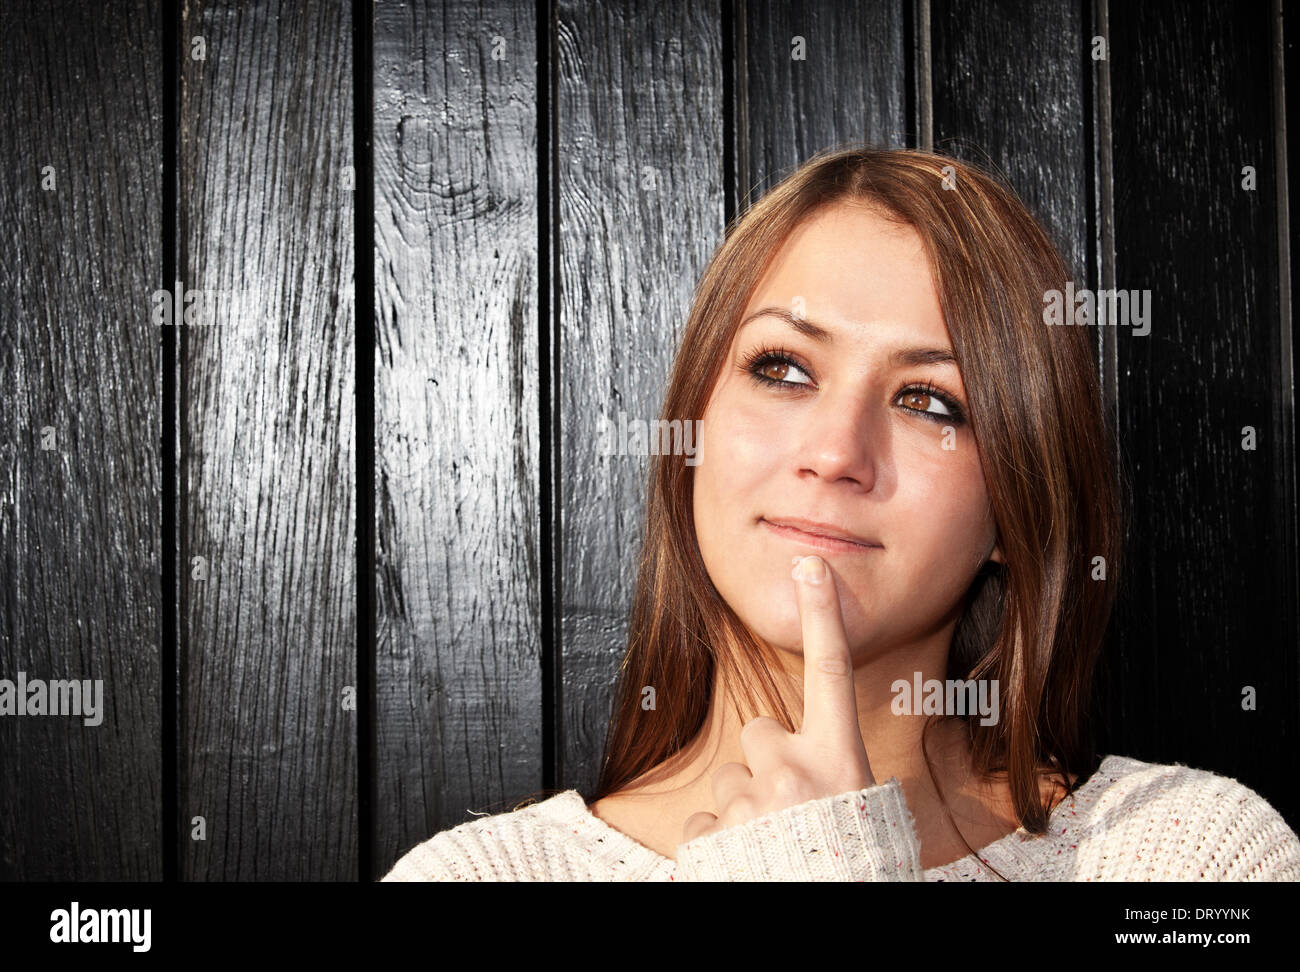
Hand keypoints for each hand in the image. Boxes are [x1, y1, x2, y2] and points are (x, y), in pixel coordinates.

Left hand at [681, 554, 875, 843]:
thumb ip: (832, 776)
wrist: (828, 909)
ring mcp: (750, 800)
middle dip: (765, 764)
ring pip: (730, 782)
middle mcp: (793, 770)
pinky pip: (705, 820)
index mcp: (840, 761)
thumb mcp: (865, 811)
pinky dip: (718, 840)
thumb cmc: (858, 865)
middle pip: (758, 734)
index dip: (823, 615)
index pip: (833, 672)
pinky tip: (744, 861)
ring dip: (743, 808)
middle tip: (787, 807)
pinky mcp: (713, 831)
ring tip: (772, 844)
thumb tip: (812, 772)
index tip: (810, 567)